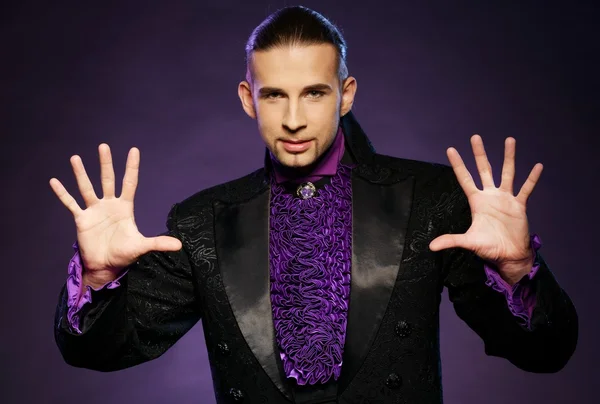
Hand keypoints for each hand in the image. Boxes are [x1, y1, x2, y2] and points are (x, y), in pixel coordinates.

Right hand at [49, 144, 181, 285]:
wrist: (105, 266)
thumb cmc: (124, 254)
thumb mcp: (141, 246)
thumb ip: (158, 243)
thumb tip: (179, 245)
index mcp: (125, 207)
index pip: (129, 182)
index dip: (131, 167)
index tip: (134, 150)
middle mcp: (109, 205)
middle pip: (108, 180)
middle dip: (106, 163)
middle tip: (104, 146)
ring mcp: (94, 210)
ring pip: (87, 188)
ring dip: (81, 173)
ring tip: (75, 157)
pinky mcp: (81, 219)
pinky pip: (71, 204)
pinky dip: (63, 193)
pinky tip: (54, 181)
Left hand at [429, 135, 541, 283]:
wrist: (508, 256)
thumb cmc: (488, 248)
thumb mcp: (468, 242)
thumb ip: (451, 241)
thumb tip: (431, 247)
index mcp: (476, 202)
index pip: (465, 178)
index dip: (458, 164)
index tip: (451, 149)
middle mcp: (490, 196)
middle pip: (484, 169)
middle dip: (479, 154)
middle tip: (475, 137)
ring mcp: (505, 199)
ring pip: (507, 173)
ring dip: (508, 157)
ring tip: (510, 140)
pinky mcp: (519, 205)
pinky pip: (526, 189)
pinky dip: (532, 179)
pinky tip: (538, 166)